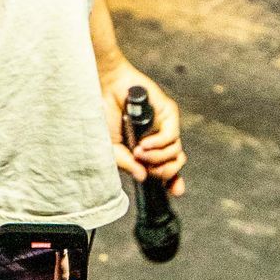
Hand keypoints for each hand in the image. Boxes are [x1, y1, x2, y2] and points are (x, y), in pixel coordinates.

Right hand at [99, 56, 185, 192]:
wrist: (105, 88)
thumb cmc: (104, 114)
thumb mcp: (110, 147)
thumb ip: (126, 164)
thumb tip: (143, 177)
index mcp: (146, 149)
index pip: (166, 169)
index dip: (173, 181)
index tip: (175, 191)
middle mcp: (158, 139)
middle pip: (175, 164)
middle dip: (162, 172)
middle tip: (146, 167)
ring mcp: (164, 126)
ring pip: (176, 153)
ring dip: (156, 158)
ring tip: (138, 152)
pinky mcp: (168, 113)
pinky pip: (172, 137)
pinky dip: (158, 144)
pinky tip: (144, 144)